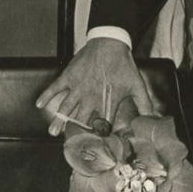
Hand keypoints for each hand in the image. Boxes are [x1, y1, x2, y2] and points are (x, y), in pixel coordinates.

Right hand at [34, 37, 158, 136]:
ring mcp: (78, 87)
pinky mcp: (69, 76)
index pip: (102, 125)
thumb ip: (145, 104)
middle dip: (74, 133)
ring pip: (65, 107)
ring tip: (52, 132)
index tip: (93, 147)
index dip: (98, 138)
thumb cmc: (124, 65)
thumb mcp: (137, 86)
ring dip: (58, 120)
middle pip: (80, 120)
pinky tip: (39, 104)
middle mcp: (91, 97)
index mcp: (107, 102)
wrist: (110, 43)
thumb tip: (153, 119)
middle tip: (68, 145)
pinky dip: (46, 96)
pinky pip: (55, 87)